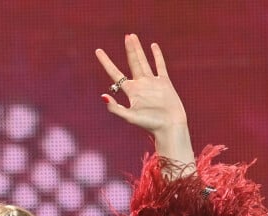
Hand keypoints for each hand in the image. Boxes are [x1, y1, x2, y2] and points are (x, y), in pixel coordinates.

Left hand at [95, 34, 194, 168]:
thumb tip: (103, 96)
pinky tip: (153, 46)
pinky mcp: (164, 83)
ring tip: (133, 37)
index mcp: (131, 92)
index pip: (115, 74)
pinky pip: (160, 66)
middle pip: (132, 63)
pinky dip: (157, 55)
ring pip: (144, 61)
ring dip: (139, 49)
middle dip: (129, 50)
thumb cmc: (150, 125)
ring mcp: (152, 83)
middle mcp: (140, 86)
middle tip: (126, 36)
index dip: (106, 62)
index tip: (98, 51)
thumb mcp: (130, 117)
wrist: (169, 127)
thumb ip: (116, 108)